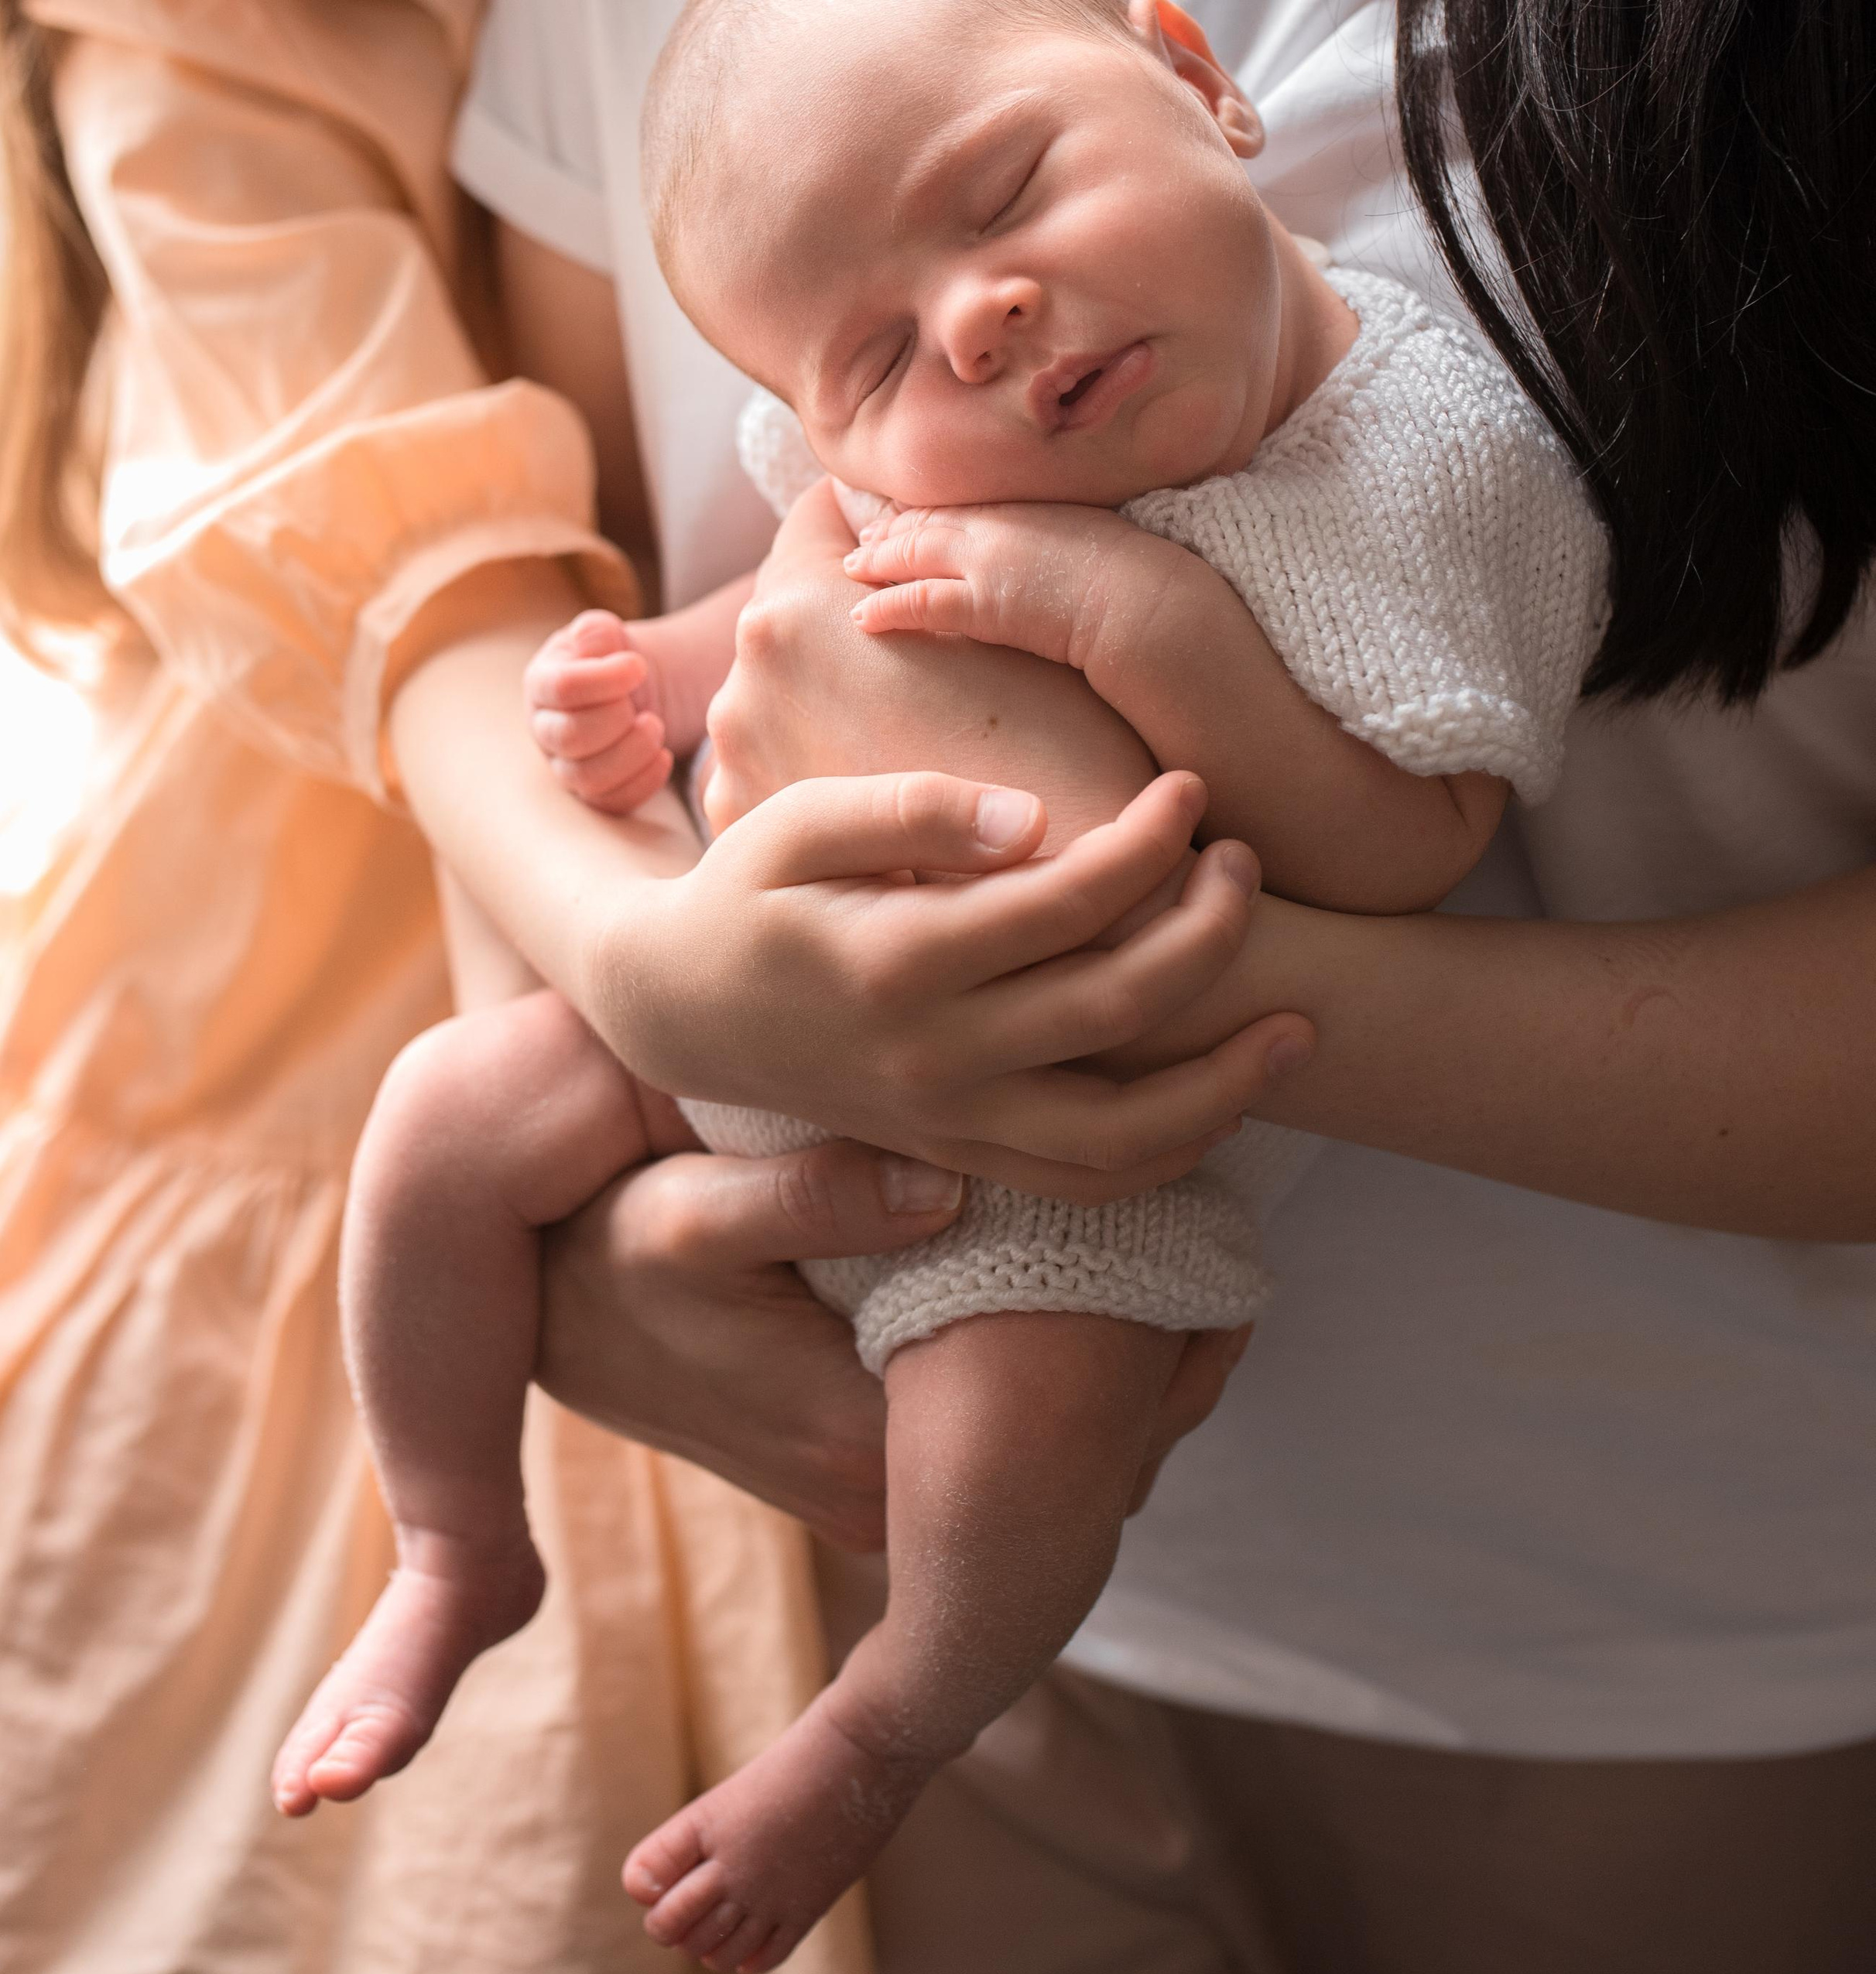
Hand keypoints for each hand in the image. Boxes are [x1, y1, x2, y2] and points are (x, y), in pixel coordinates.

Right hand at [524, 609, 672, 814]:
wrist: (634, 689)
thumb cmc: (613, 657)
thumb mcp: (606, 635)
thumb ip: (597, 632)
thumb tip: (590, 639)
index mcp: (541, 683)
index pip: (562, 688)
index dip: (604, 680)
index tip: (639, 666)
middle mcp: (545, 729)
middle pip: (570, 737)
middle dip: (617, 721)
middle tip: (644, 705)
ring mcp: (565, 765)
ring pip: (587, 778)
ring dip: (631, 754)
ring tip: (656, 726)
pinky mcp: (592, 792)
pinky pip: (610, 803)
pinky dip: (642, 784)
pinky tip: (665, 757)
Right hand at [537, 1142, 1258, 1546]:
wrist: (535, 1303)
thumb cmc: (609, 1250)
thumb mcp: (687, 1211)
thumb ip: (810, 1196)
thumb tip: (944, 1183)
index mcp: (861, 1452)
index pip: (1052, 1420)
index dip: (1133, 1319)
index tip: (1176, 1206)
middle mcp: (884, 1506)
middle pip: (1069, 1443)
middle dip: (1144, 1332)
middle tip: (1198, 1199)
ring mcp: (881, 1501)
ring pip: (1049, 1443)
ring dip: (1109, 1345)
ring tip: (1168, 1220)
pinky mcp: (875, 1472)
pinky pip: (1008, 1433)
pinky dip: (1062, 1360)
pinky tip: (1098, 1261)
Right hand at [587, 765, 1312, 1200]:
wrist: (676, 1009)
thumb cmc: (746, 893)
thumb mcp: (794, 821)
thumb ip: (909, 809)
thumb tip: (1032, 817)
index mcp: (896, 960)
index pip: (1065, 902)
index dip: (1149, 843)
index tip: (1190, 791)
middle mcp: (932, 1056)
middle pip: (1117, 1007)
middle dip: (1209, 932)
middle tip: (1243, 863)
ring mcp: (949, 1120)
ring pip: (1120, 1134)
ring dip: (1226, 1084)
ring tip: (1298, 1026)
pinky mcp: (959, 1153)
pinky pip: (1084, 1182)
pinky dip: (1168, 1155)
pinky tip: (1225, 1101)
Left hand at [845, 499, 1184, 682]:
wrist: (1156, 606)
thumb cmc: (1143, 581)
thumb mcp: (1100, 541)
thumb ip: (1066, 539)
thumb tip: (1060, 558)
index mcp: (1029, 503)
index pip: (960, 501)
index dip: (923, 507)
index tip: (895, 512)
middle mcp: (1004, 523)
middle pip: (926, 518)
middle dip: (886, 526)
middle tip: (858, 538)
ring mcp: (991, 561)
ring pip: (914, 553)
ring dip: (877, 561)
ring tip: (852, 569)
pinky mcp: (988, 603)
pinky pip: (922, 602)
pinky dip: (888, 607)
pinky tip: (862, 618)